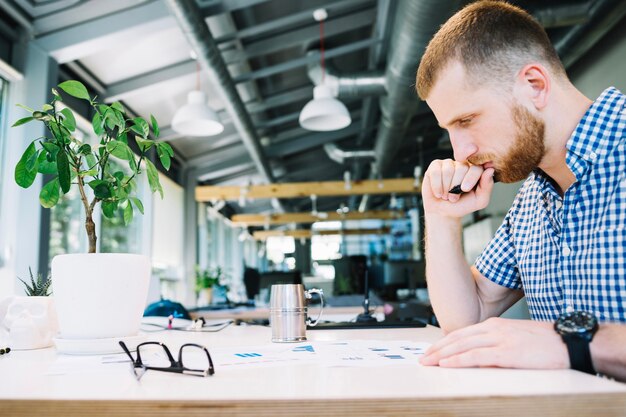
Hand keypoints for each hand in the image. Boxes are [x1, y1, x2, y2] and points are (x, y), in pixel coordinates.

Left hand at [420, 318, 569, 369]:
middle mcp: (493, 329)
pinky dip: (459, 360)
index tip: (431, 350)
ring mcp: (499, 340)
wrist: (567, 341)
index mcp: (494, 324)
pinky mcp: (507, 353)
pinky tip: (447, 364)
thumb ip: (496, 341)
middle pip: (457, 338)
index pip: (461, 333)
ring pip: (462, 346)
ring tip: (428, 362)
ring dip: (442, 355)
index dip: (443, 342)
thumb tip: (480, 352)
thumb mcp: (514, 336)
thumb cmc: (545, 341)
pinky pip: (476, 356)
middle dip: (437, 349)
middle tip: (422, 357)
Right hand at [421, 159, 494, 217]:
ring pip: (448, 170)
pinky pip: (436, 172)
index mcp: (475, 171)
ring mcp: (448, 163)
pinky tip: (438, 193)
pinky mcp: (435, 166)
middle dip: (456, 186)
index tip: (465, 189)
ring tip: (446, 195)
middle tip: (454, 198)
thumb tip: (490, 170)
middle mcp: (463, 164)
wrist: (442, 212)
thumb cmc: (462, 205)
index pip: (476, 167)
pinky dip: (436, 186)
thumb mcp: (479, 201)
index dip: (471, 178)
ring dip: (446, 188)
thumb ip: (487, 187)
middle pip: (462, 168)